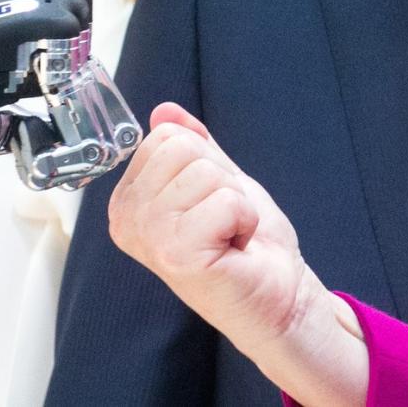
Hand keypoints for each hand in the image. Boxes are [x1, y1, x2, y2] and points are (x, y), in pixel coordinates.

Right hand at [108, 103, 367, 404]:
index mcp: (130, 201)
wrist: (279, 295)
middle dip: (221, 179)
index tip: (210, 202)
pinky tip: (235, 246)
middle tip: (223, 220)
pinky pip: (225, 201)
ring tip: (230, 234)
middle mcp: (128, 220)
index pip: (166, 137)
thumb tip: (165, 111)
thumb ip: (193, 146)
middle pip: (182, 148)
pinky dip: (244, 219)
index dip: (205, 163)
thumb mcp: (220, 181)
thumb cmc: (249, 246)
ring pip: (206, 172)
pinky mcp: (177, 255)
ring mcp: (149, 239)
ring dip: (235, 201)